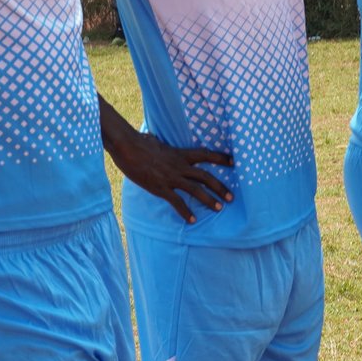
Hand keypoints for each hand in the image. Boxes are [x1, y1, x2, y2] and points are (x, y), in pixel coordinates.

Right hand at [105, 125, 232, 223]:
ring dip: (209, 200)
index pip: (206, 154)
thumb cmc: (138, 142)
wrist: (127, 147)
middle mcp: (180, 166)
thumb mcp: (155, 141)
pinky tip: (193, 220)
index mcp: (180, 153)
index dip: (221, 158)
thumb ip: (160, 144)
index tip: (234, 162)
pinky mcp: (160, 187)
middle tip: (231, 197)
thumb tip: (153, 139)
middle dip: (220, 187)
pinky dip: (186, 212)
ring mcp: (171, 177)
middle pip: (206, 176)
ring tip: (219, 208)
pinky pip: (177, 202)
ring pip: (196, 189)